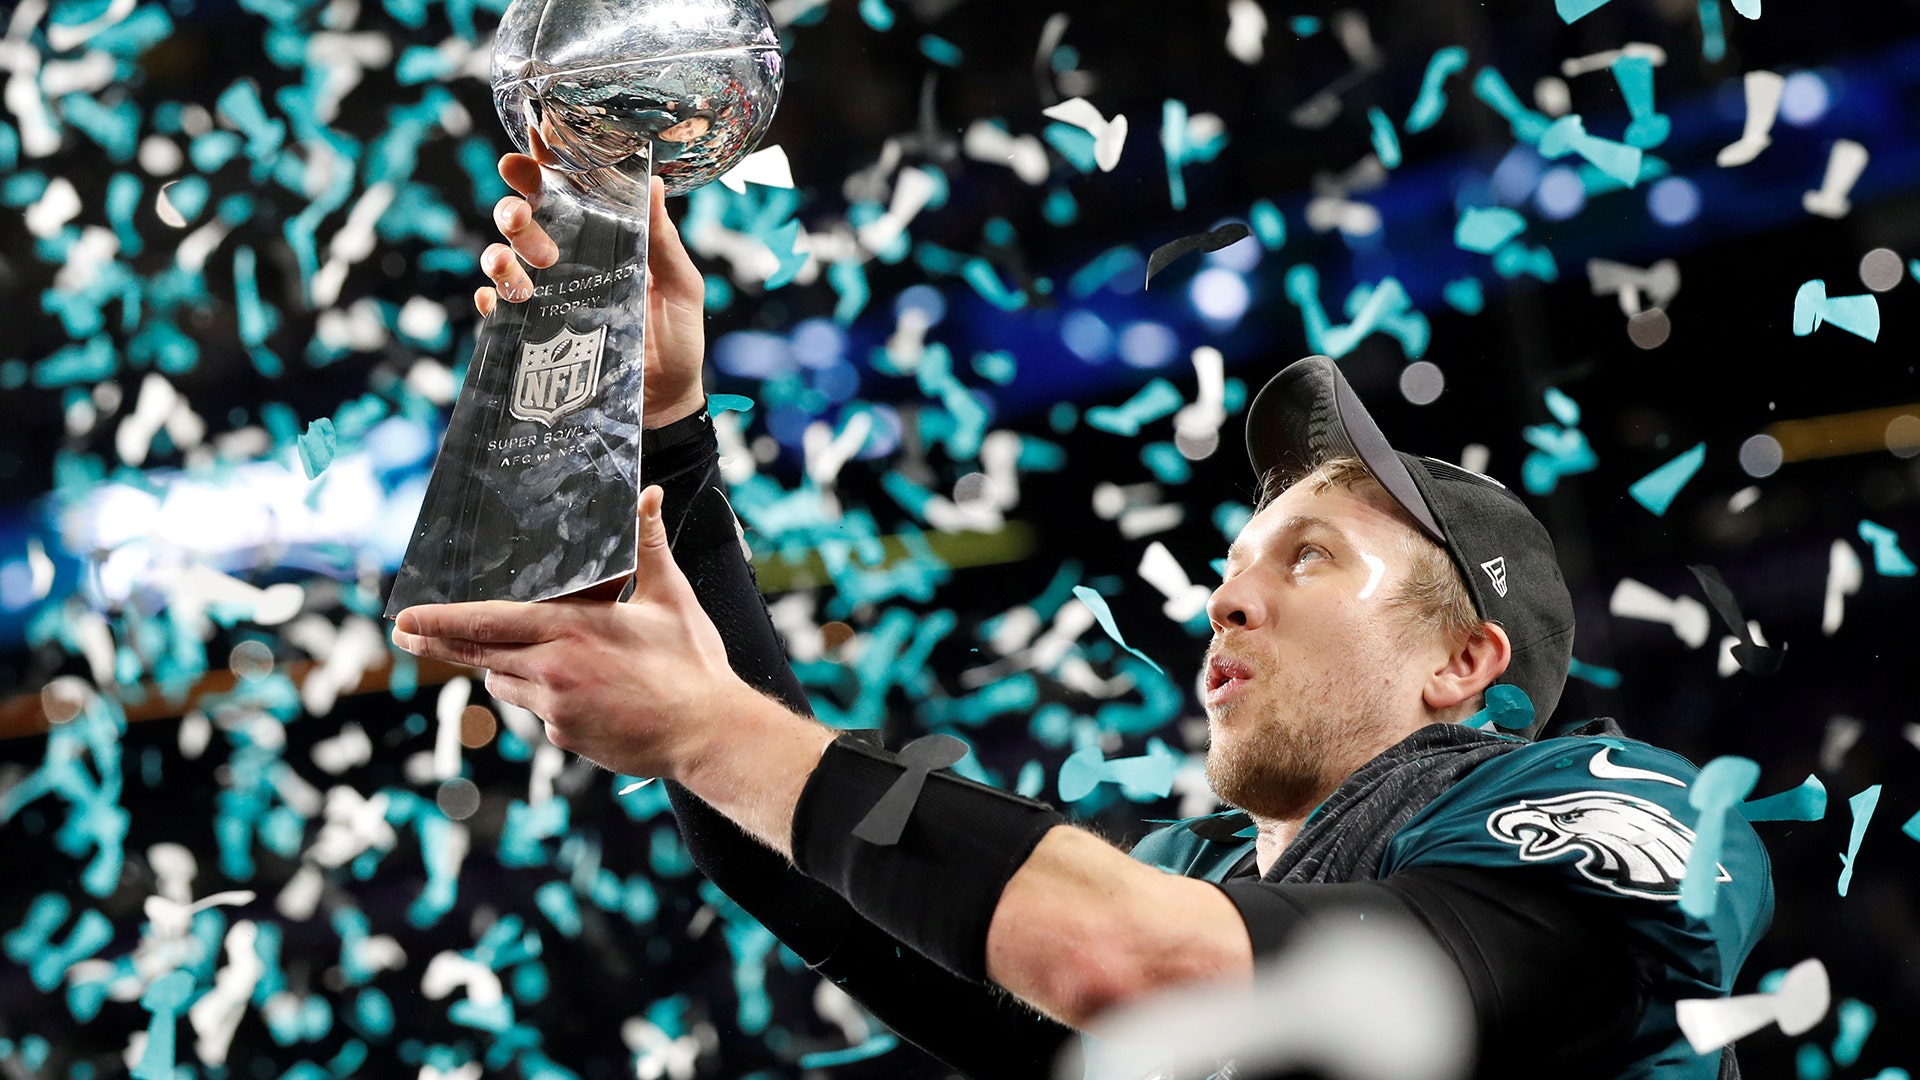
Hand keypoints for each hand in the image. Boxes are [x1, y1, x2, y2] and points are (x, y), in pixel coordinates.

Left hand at [390, 486, 744, 779]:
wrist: (707, 733)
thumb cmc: (691, 664)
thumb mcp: (670, 597)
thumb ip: (648, 545)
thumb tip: (649, 494)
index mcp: (570, 629)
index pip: (487, 622)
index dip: (441, 620)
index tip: (405, 619)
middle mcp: (552, 669)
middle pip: (479, 654)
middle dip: (438, 643)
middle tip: (404, 636)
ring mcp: (555, 709)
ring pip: (509, 681)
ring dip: (514, 667)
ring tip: (557, 661)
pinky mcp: (564, 737)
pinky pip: (539, 711)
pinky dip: (549, 698)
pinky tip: (592, 694)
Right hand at [476, 153, 709, 428]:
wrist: (667, 405)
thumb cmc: (679, 342)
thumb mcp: (680, 287)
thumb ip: (663, 240)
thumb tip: (654, 182)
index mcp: (603, 239)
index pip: (566, 192)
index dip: (543, 166)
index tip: (530, 147)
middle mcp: (568, 261)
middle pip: (524, 221)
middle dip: (514, 210)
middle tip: (522, 216)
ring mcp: (547, 297)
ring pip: (503, 261)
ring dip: (498, 253)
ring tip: (512, 263)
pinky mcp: (533, 335)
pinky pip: (498, 311)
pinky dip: (492, 300)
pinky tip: (498, 301)